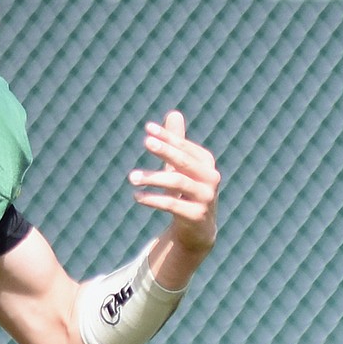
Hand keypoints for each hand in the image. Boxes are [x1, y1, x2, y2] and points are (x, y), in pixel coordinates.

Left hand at [128, 111, 219, 261]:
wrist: (197, 230)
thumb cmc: (186, 192)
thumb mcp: (182, 167)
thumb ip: (177, 143)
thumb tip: (173, 113)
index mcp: (206, 162)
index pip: (184, 146)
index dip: (168, 137)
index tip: (148, 128)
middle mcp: (211, 178)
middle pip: (184, 162)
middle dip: (165, 151)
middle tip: (146, 142)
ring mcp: (206, 198)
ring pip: (177, 183)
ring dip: (153, 178)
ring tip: (131, 177)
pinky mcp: (196, 216)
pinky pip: (172, 205)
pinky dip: (153, 199)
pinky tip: (137, 196)